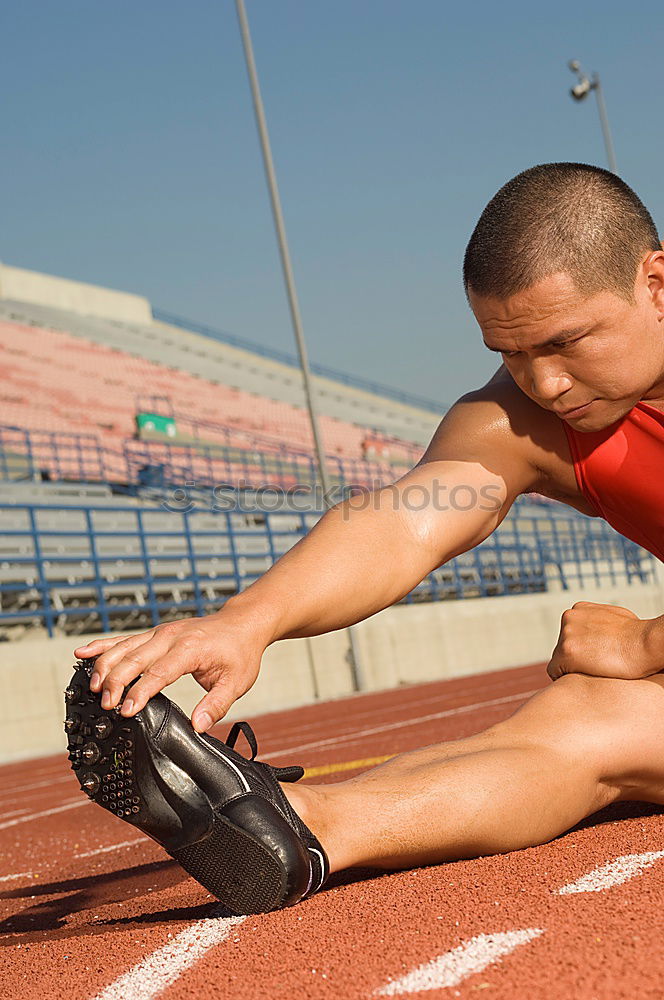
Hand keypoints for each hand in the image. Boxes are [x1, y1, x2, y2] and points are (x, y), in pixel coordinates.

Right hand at [73, 604, 268, 731]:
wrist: (242, 623)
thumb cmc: (239, 652)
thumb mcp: (237, 682)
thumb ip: (216, 705)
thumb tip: (199, 727)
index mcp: (189, 649)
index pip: (158, 673)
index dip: (140, 693)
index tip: (125, 711)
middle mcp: (170, 637)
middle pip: (134, 658)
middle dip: (115, 682)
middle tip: (105, 705)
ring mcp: (160, 632)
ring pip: (123, 647)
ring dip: (105, 666)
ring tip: (93, 689)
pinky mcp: (155, 633)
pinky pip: (124, 639)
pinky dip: (103, 645)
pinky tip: (83, 653)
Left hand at [546, 601, 660, 681]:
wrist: (645, 643)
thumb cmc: (637, 635)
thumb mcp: (615, 617)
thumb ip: (599, 622)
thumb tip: (598, 630)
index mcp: (578, 609)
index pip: (568, 636)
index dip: (580, 651)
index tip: (593, 659)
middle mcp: (568, 618)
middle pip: (561, 647)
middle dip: (575, 659)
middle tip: (594, 668)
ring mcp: (565, 635)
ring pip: (558, 660)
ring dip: (571, 668)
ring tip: (593, 673)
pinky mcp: (566, 652)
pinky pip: (554, 671)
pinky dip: (564, 678)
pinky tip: (582, 681)